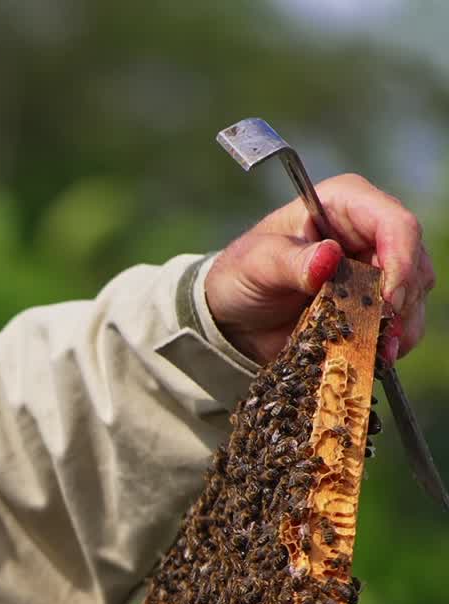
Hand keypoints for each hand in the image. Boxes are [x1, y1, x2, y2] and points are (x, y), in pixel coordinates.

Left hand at [205, 173, 433, 365]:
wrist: (232, 315)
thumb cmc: (240, 275)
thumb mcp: (256, 265)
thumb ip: (290, 262)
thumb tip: (328, 257)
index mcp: (345, 204)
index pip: (395, 224)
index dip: (401, 261)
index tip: (388, 299)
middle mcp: (368, 232)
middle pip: (413, 261)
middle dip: (402, 300)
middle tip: (381, 333)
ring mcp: (375, 268)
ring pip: (413, 293)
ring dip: (401, 325)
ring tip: (380, 351)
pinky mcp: (371, 302)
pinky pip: (398, 321)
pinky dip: (390, 340)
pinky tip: (374, 355)